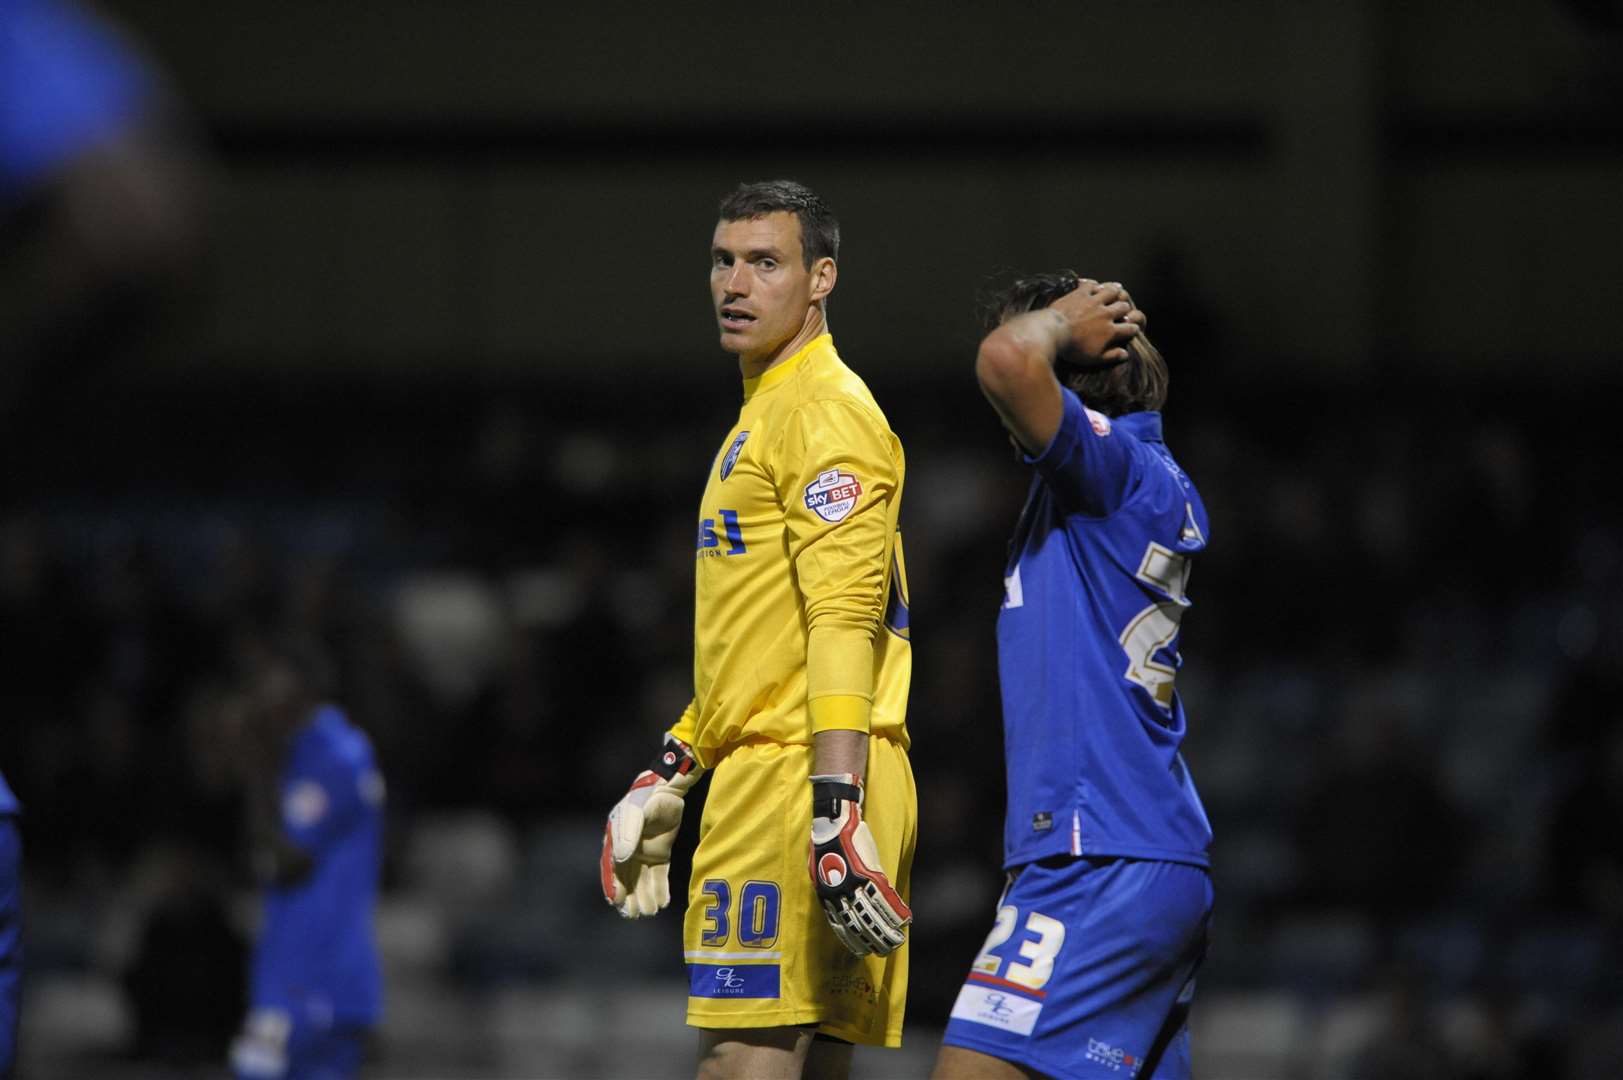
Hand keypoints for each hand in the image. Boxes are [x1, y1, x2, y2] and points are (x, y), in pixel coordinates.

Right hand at [601, 736, 702, 917]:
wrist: (668, 788)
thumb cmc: (646, 799)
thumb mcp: (635, 814)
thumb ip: (628, 835)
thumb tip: (620, 860)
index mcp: (615, 841)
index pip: (612, 868)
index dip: (613, 885)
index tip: (616, 902)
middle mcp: (628, 849)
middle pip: (626, 878)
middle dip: (629, 897)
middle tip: (633, 915)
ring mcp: (644, 852)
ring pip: (642, 880)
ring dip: (645, 896)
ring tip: (650, 912)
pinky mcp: (660, 853)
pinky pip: (658, 875)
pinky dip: (660, 889)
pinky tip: (663, 902)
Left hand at [808, 773, 910, 955]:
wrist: (832, 822)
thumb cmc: (825, 843)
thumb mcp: (819, 872)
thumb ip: (831, 890)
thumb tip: (841, 905)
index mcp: (826, 895)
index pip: (841, 926)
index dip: (853, 941)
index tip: (862, 951)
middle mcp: (839, 894)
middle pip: (859, 925)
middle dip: (873, 941)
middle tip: (883, 951)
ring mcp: (855, 884)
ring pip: (874, 915)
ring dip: (888, 930)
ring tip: (898, 940)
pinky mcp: (869, 872)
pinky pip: (885, 897)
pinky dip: (896, 910)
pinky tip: (906, 919)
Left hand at [1051, 279, 1142, 369]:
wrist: (1052, 333)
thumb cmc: (1072, 349)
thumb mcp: (1093, 358)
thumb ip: (1111, 356)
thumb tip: (1125, 355)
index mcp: (1110, 331)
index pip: (1130, 328)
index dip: (1134, 329)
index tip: (1133, 329)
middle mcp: (1106, 314)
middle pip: (1123, 307)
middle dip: (1126, 309)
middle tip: (1125, 309)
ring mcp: (1093, 301)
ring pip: (1112, 291)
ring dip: (1115, 291)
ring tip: (1117, 291)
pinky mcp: (1080, 293)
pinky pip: (1092, 284)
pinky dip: (1094, 284)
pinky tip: (1095, 284)